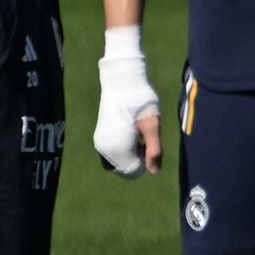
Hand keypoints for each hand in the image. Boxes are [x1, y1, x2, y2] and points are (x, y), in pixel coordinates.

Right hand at [96, 44, 160, 176]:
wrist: (122, 81)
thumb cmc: (141, 101)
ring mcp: (100, 143)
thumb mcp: (152, 126)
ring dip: (132, 153)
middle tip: (144, 137)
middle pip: (126, 167)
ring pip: (121, 161)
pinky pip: (114, 152)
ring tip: (138, 133)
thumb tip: (154, 172)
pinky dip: (125, 148)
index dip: (146, 161)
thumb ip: (154, 151)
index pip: (133, 171)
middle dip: (138, 158)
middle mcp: (104, 149)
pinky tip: (131, 132)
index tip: (149, 142)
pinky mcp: (101, 137)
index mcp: (116, 149)